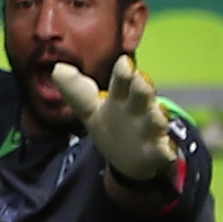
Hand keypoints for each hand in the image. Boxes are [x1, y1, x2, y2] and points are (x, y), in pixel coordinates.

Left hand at [49, 56, 181, 182]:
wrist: (131, 159)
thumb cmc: (113, 125)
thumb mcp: (90, 109)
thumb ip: (76, 91)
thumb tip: (57, 68)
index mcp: (120, 97)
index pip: (121, 82)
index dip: (123, 73)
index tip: (124, 62)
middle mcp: (138, 109)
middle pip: (142, 95)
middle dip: (143, 88)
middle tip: (140, 79)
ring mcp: (150, 130)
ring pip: (156, 121)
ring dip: (157, 117)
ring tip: (156, 113)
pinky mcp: (157, 152)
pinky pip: (163, 150)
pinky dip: (165, 150)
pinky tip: (164, 149)